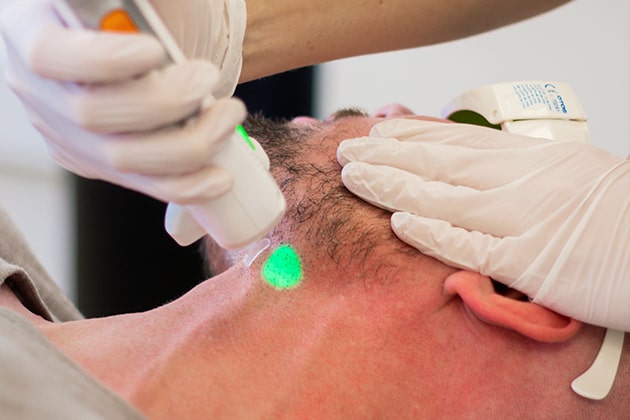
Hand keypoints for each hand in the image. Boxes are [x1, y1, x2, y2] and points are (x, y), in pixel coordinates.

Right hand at [1, 0, 245, 217]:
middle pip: (91, 115)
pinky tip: (218, 176)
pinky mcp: (100, 164)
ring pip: (121, 160)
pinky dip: (187, 184)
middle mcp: (42, 89)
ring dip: (186, 144)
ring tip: (227, 117)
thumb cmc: (146, 9)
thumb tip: (139, 6)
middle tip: (207, 79)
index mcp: (33, 31)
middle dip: (163, 103)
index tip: (155, 51)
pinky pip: (143, 184)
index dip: (103, 60)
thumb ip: (142, 1)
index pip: (49, 55)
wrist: (156, 42)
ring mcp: (70, 133)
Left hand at [337, 119, 628, 330]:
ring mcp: (523, 219)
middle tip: (347, 151)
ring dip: (392, 185)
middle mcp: (521, 181)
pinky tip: (399, 222)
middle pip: (439, 163)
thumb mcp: (569, 172)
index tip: (376, 133)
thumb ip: (519, 171)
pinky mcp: (531, 261)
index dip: (409, 136)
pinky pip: (471, 245)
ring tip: (354, 177)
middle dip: (387, 156)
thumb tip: (473, 170)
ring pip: (443, 196)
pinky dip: (432, 232)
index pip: (455, 142)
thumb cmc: (619, 213)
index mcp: (531, 157)